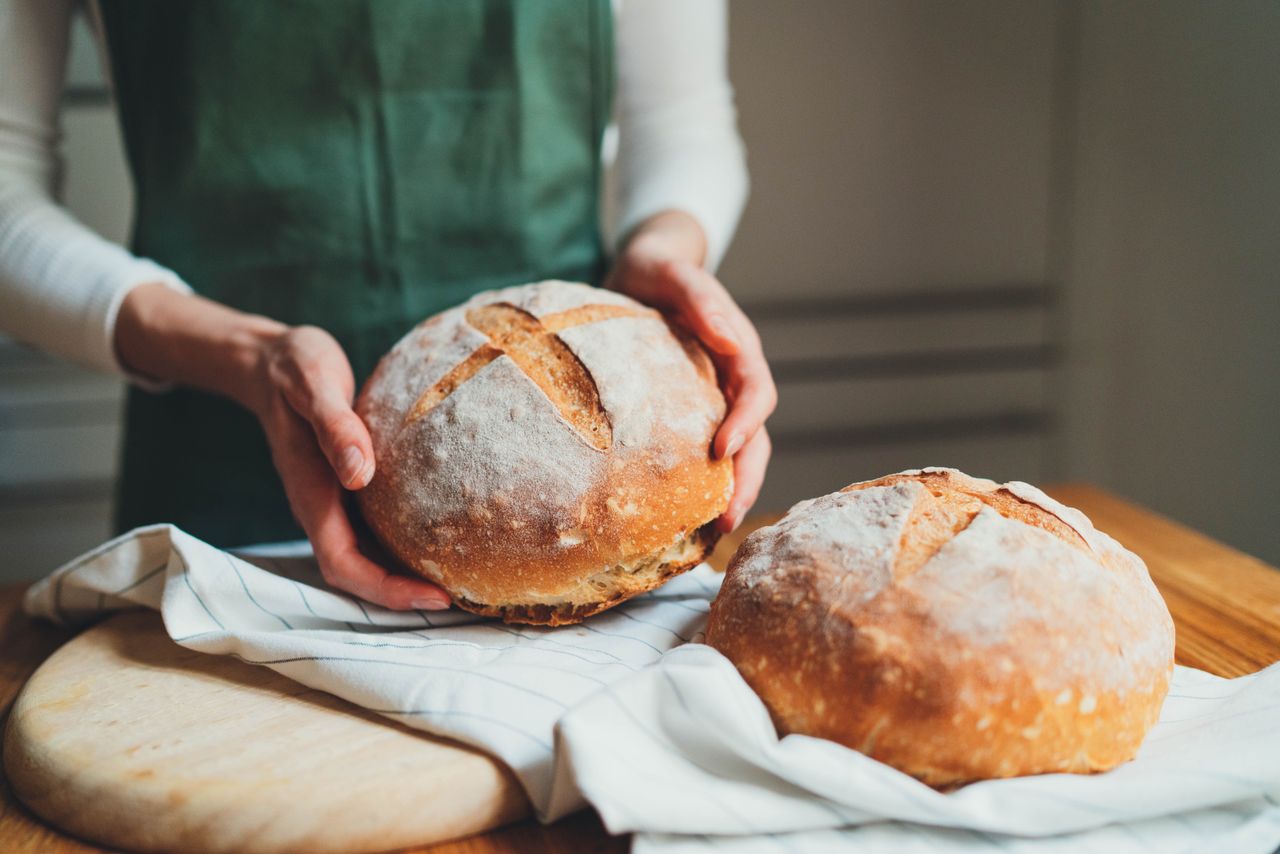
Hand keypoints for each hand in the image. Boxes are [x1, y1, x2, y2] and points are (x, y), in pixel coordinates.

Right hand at [249, 326, 451, 610]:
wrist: (270, 361)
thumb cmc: (294, 369)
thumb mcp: (313, 384)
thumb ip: (335, 427)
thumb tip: (360, 474)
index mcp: (310, 494)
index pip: (344, 564)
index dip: (386, 589)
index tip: (433, 595)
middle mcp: (321, 507)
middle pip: (358, 572)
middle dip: (402, 594)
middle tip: (458, 597)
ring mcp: (333, 500)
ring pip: (366, 555)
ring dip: (404, 575)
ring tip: (459, 580)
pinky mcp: (346, 486)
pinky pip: (374, 528)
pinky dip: (404, 543)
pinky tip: (442, 537)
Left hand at [606, 212, 775, 531]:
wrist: (643, 270)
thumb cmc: (656, 268)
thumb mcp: (671, 272)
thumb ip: (699, 297)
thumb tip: (727, 333)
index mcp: (737, 349)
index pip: (756, 392)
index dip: (745, 422)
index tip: (722, 449)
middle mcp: (733, 380)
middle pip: (755, 437)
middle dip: (745, 478)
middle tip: (726, 519)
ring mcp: (715, 400)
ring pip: (738, 453)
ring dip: (731, 491)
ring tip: (713, 531)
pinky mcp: (692, 414)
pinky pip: (705, 453)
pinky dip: (702, 484)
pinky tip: (683, 516)